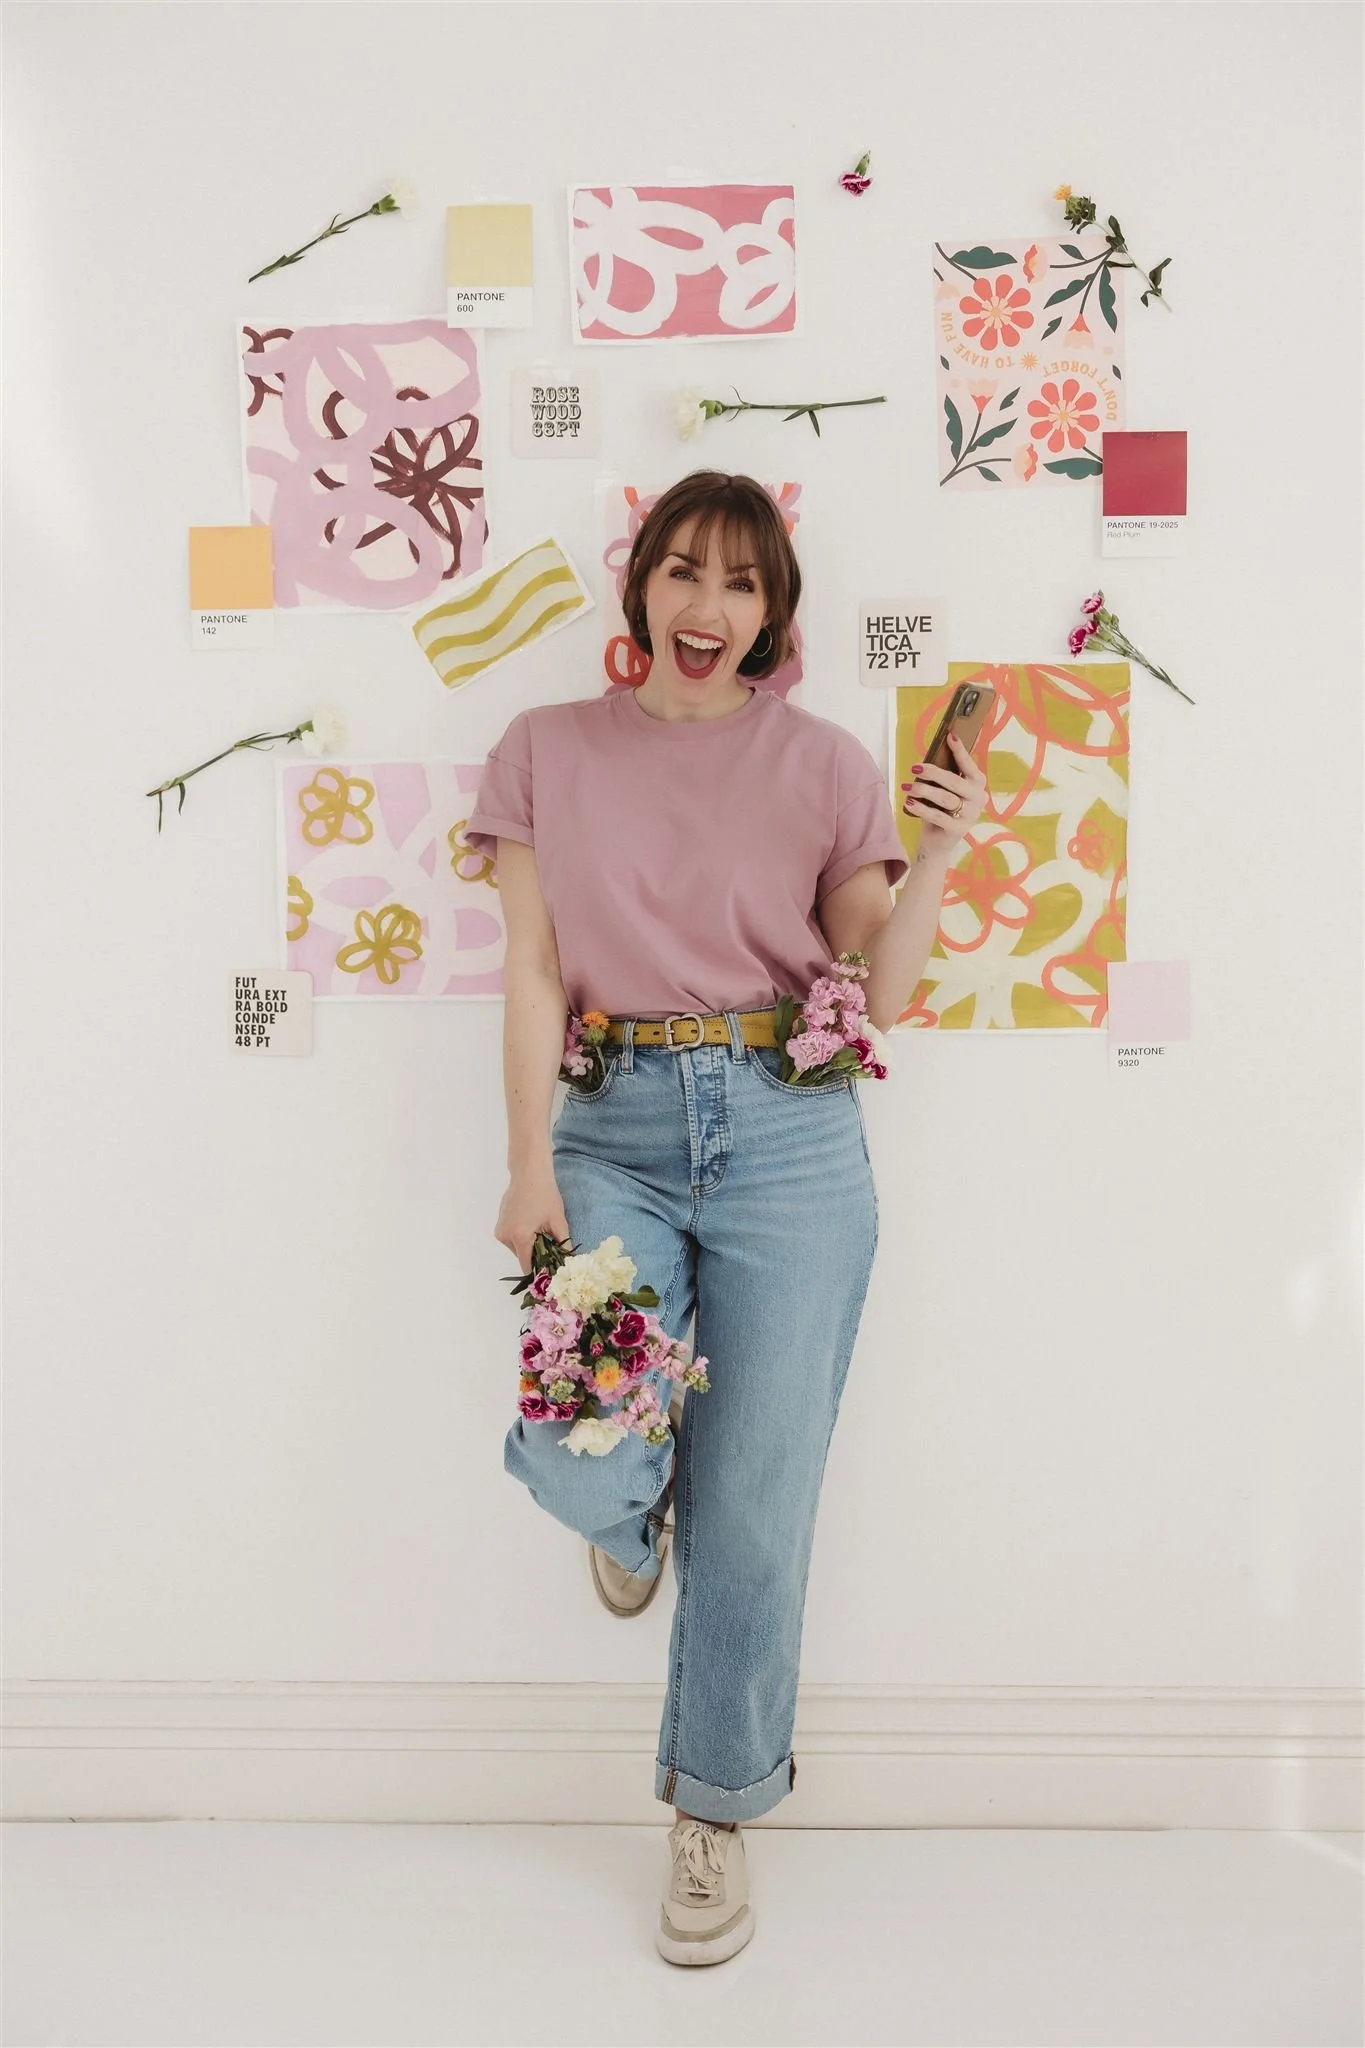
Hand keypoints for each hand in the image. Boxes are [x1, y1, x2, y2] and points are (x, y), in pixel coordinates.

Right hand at [495, 1167, 570, 1273]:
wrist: (530, 1173)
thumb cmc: (546, 1195)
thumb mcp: (558, 1221)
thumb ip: (562, 1246)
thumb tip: (568, 1264)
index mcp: (519, 1237)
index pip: (528, 1266)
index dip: (540, 1271)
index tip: (551, 1272)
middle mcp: (505, 1236)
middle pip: (522, 1257)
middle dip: (536, 1255)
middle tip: (551, 1245)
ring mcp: (500, 1230)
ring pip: (517, 1249)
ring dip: (529, 1246)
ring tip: (541, 1230)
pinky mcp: (499, 1224)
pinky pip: (512, 1239)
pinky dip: (522, 1237)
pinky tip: (532, 1223)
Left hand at [900, 730, 986, 854]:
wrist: (939, 842)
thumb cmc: (941, 810)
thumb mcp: (944, 790)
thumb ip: (944, 776)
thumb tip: (929, 756)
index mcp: (978, 784)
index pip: (970, 766)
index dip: (960, 751)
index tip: (950, 736)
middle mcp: (979, 799)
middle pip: (954, 781)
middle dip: (933, 772)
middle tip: (914, 768)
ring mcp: (970, 815)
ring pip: (945, 798)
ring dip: (923, 790)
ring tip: (906, 787)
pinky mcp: (958, 830)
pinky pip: (937, 816)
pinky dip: (921, 808)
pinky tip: (909, 802)